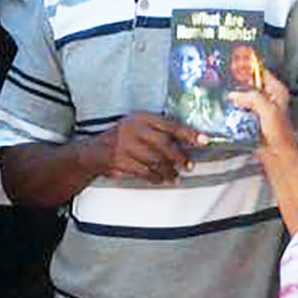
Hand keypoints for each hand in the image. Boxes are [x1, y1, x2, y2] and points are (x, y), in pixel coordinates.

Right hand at [85, 112, 202, 183]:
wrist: (94, 151)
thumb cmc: (122, 137)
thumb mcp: (137, 126)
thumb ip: (158, 130)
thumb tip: (186, 141)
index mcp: (141, 118)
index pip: (169, 124)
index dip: (188, 133)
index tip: (204, 139)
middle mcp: (134, 130)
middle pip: (163, 144)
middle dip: (179, 156)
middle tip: (189, 165)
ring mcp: (126, 146)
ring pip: (155, 160)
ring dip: (168, 171)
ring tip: (176, 176)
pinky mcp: (121, 162)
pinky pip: (144, 172)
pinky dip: (155, 178)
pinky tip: (161, 179)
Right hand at [228, 70, 297, 158]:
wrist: (276, 154)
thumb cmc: (279, 133)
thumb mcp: (267, 109)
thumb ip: (252, 97)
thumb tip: (234, 94)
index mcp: (277, 91)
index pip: (261, 72)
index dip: (248, 66)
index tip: (234, 61)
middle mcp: (269, 97)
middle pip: (250, 83)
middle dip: (238, 80)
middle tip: (224, 75)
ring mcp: (260, 108)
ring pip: (244, 96)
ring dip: (234, 94)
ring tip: (221, 88)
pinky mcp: (252, 119)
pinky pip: (240, 108)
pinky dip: (233, 106)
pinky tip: (224, 105)